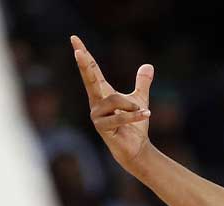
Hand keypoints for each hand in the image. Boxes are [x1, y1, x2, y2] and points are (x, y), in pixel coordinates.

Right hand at [71, 35, 153, 173]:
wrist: (136, 148)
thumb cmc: (135, 126)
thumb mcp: (140, 99)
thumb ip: (142, 83)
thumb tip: (148, 65)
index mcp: (102, 93)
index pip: (92, 71)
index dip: (84, 55)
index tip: (74, 39)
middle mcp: (95, 102)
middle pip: (89, 79)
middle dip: (84, 64)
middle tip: (76, 50)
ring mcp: (96, 115)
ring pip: (115, 100)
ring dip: (133, 106)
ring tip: (143, 112)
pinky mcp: (101, 127)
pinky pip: (120, 116)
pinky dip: (135, 115)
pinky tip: (146, 114)